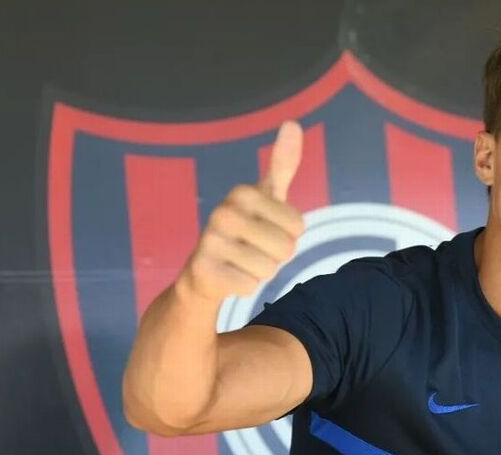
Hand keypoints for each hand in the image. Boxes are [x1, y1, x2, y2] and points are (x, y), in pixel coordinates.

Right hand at [176, 120, 304, 304]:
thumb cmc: (246, 230)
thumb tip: (292, 123)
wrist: (204, 271)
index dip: (289, 235)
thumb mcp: (267, 197)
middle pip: (286, 248)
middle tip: (255, 250)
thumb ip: (283, 164)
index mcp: (243, 193)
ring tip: (242, 262)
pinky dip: (245, 286)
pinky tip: (229, 276)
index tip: (268, 230)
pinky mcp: (202, 270)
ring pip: (269, 269)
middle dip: (277, 256)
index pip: (298, 226)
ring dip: (261, 272)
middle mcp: (223, 212)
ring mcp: (210, 241)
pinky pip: (249, 286)